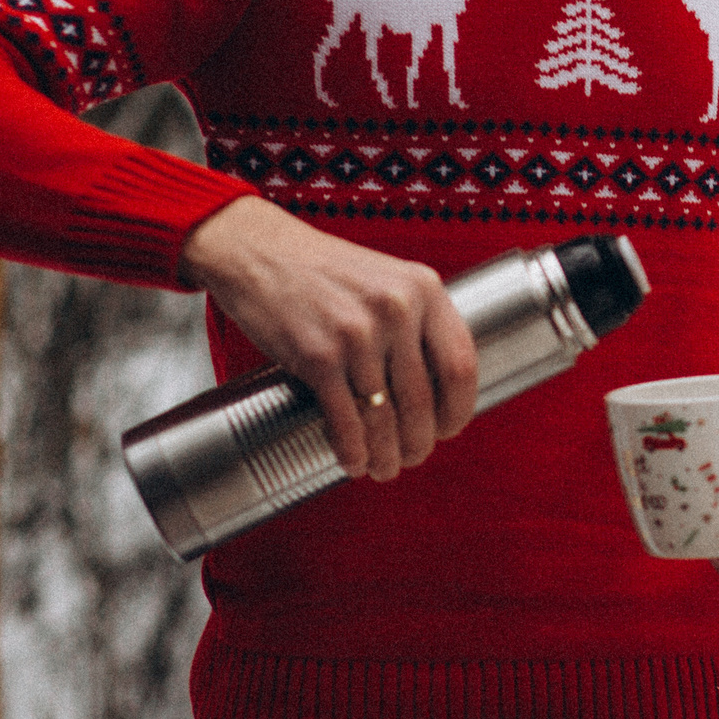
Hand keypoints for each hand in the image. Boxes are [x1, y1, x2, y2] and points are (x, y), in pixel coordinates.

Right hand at [178, 196, 478, 480]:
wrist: (257, 251)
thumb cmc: (321, 269)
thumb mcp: (386, 279)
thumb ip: (415, 321)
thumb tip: (437, 386)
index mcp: (424, 288)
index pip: (461, 364)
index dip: (459, 408)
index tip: (449, 427)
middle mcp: (397, 309)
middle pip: (424, 400)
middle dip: (420, 441)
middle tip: (413, 456)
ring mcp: (358, 334)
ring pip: (385, 417)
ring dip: (387, 454)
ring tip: (384, 467)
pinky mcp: (318, 356)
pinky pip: (346, 421)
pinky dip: (353, 451)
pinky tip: (354, 461)